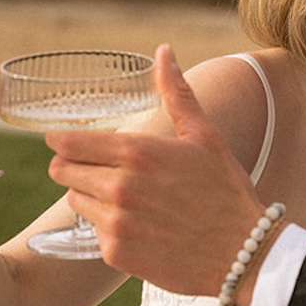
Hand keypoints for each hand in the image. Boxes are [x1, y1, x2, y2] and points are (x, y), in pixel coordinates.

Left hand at [46, 46, 272, 299]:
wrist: (244, 253)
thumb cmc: (226, 192)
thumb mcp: (204, 137)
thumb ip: (177, 93)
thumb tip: (164, 52)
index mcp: (137, 152)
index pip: (68, 143)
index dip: (62, 142)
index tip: (64, 143)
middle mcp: (120, 186)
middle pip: (61, 171)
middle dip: (74, 168)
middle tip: (98, 171)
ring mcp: (116, 222)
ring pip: (74, 202)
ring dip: (90, 198)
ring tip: (125, 200)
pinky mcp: (116, 253)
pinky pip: (93, 233)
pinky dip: (108, 229)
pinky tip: (138, 227)